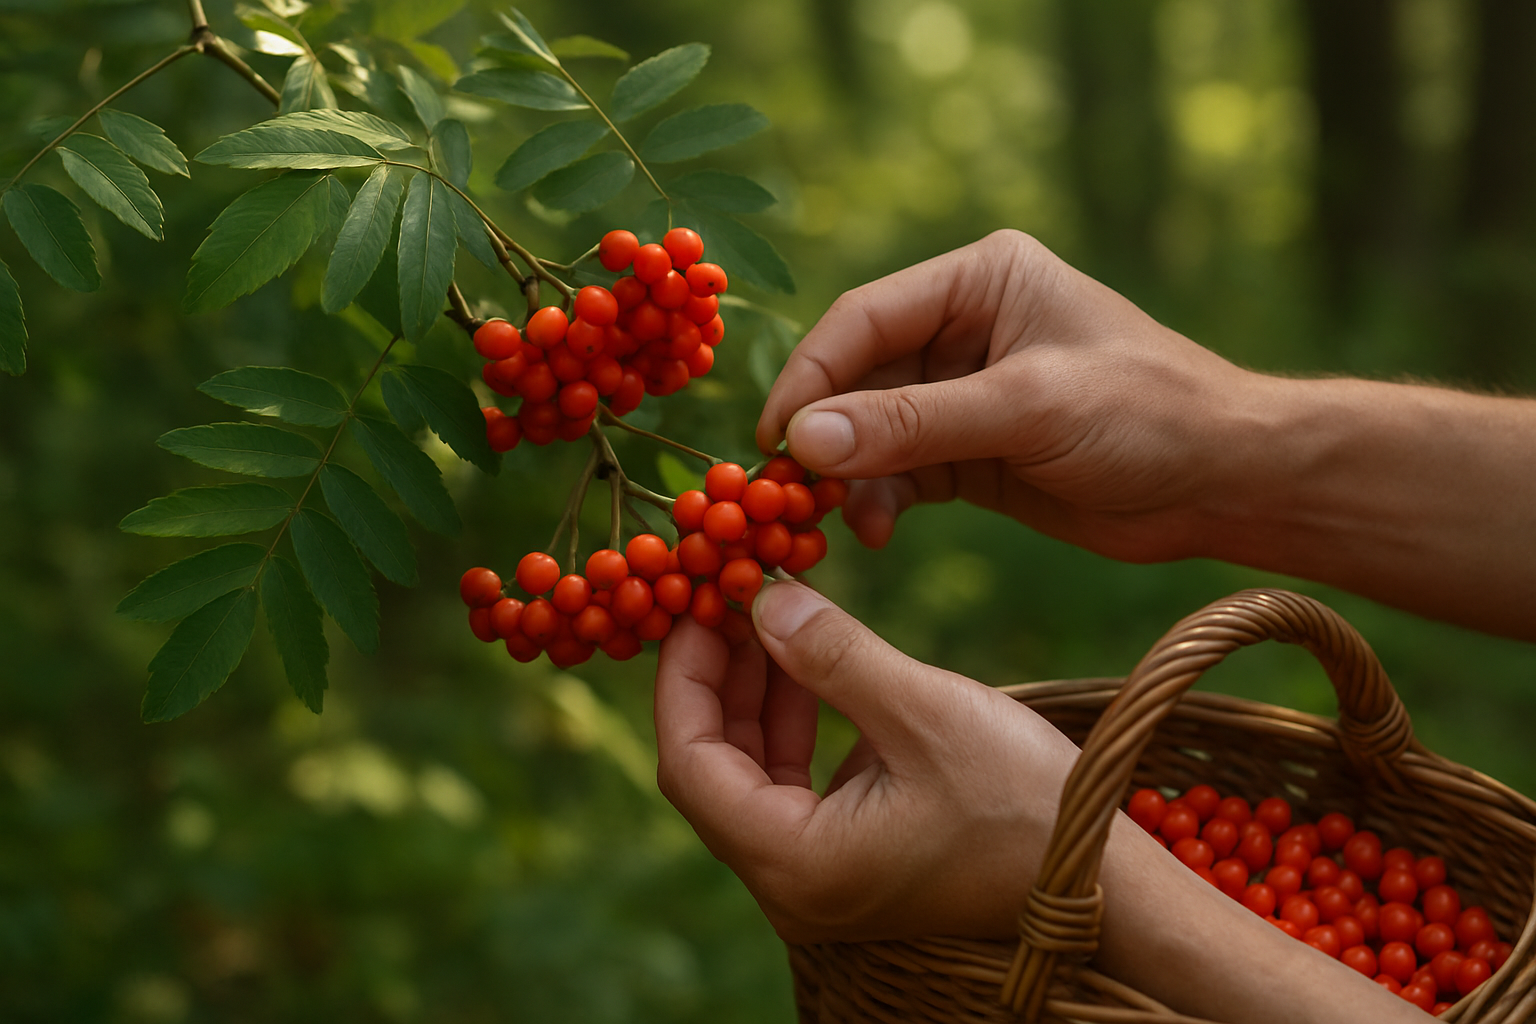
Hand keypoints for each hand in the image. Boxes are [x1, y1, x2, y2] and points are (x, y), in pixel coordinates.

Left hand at [655, 578, 1082, 941]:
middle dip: (717, 678)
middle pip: (713, 770)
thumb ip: (832, 654)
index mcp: (795, 864)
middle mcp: (794, 883)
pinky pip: (796, 786)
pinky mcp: (855, 860)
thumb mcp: (923, 711)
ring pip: (753, 774)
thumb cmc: (1025, 803)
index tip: (697, 603)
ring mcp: (823, 877)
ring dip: (757, 694)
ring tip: (770, 613)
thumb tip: (762, 598)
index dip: (683, 677)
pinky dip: (796, 722)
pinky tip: (812, 661)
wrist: (1112, 885)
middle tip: (729, 597)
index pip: (690, 764)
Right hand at [756, 230, 1259, 560]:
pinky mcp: (971, 452)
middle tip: (787, 493)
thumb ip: (914, 424)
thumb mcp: (1027, 408)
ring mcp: (964, 392)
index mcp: (980, 280)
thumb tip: (804, 439)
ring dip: (849, 475)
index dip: (812, 376)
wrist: (1224, 482)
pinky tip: (876, 530)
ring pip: (870, 430)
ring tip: (839, 522)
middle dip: (825, 434)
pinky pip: (899, 472)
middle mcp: (963, 327)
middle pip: (857, 376)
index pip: (865, 318)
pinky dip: (879, 500)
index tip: (775, 438)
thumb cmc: (1146, 415)